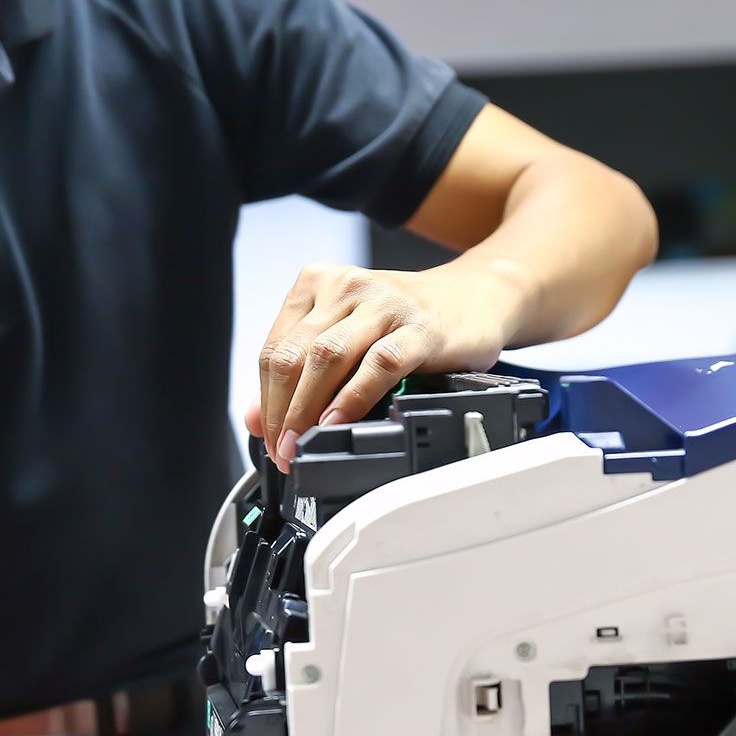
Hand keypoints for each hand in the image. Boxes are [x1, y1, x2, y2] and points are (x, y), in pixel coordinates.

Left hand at [245, 261, 525, 472]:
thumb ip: (302, 371)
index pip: (274, 349)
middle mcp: (347, 287)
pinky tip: (340, 424)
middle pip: (295, 356)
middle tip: (284, 452)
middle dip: (282, 412)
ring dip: (308, 410)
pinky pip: (378, 365)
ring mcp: (384, 305)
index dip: (265, 402)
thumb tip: (255, 418)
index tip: (269, 440)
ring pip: (327, 358)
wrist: (479, 296)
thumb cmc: (410, 320)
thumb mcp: (348, 336)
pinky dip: (353, 399)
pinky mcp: (420, 327)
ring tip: (302, 444)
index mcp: (318, 284)